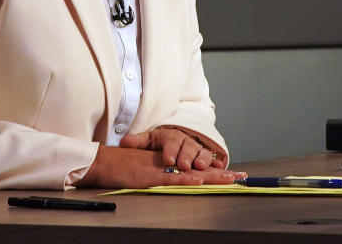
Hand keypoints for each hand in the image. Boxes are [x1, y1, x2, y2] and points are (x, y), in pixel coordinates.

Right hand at [75, 145, 242, 188]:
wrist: (101, 162)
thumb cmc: (120, 167)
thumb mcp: (144, 170)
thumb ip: (160, 173)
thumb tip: (176, 179)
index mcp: (167, 162)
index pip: (194, 166)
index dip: (214, 171)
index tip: (232, 174)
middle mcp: (166, 164)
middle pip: (198, 168)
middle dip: (220, 174)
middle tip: (241, 177)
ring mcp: (158, 170)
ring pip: (189, 173)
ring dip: (210, 176)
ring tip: (229, 179)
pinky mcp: (149, 177)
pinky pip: (170, 179)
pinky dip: (185, 179)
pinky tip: (198, 180)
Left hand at [119, 126, 221, 171]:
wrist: (176, 139)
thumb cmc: (161, 142)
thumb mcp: (148, 140)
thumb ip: (137, 142)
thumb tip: (123, 142)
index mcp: (171, 136)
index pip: (171, 141)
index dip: (171, 150)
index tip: (169, 160)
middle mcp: (186, 141)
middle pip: (187, 147)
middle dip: (186, 156)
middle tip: (183, 166)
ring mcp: (197, 149)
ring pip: (201, 152)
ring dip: (202, 159)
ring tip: (200, 167)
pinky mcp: (205, 156)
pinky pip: (212, 159)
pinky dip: (217, 163)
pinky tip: (220, 168)